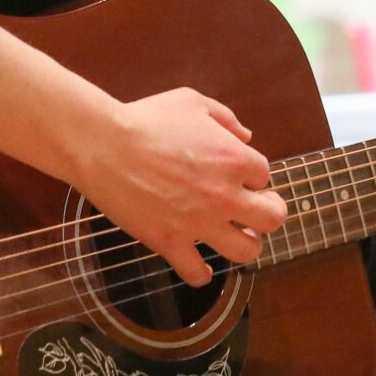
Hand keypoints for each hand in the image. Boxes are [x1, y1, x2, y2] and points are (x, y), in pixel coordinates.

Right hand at [70, 87, 287, 287]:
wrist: (103, 145)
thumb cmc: (147, 119)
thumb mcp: (193, 102)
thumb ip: (226, 118)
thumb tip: (246, 136)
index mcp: (235, 159)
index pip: (265, 175)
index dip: (253, 175)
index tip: (240, 176)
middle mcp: (224, 195)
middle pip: (272, 219)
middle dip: (269, 213)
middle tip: (258, 209)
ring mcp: (198, 223)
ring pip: (246, 251)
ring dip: (247, 245)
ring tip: (238, 237)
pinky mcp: (170, 242)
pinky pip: (196, 273)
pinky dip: (202, 274)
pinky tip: (201, 266)